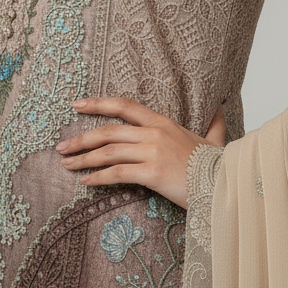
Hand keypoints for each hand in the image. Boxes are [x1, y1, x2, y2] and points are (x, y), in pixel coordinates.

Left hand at [56, 97, 225, 208]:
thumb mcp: (215, 138)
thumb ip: (214, 123)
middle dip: (81, 139)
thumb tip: (222, 107)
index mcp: (163, 122)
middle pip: (108, 131)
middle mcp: (154, 133)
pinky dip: (98, 177)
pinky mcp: (152, 173)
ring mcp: (152, 152)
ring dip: (83, 159)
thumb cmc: (217, 165)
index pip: (124, 106)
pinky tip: (86, 182)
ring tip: (67, 165)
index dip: (98, 103)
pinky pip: (117, 173)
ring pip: (108, 152)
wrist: (226, 183)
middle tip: (62, 147)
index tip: (76, 105)